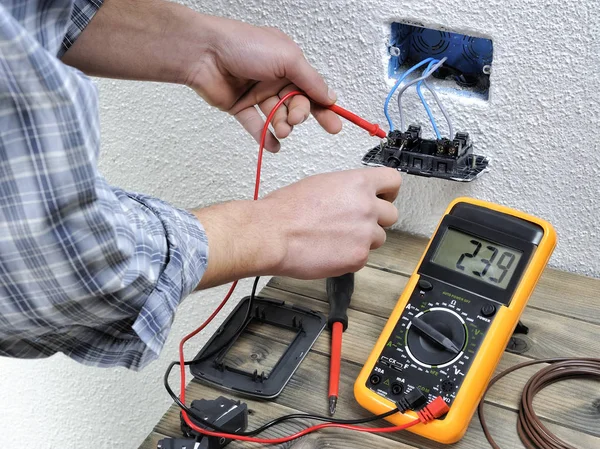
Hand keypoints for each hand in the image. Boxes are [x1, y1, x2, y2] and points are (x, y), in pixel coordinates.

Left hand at [185, 15, 342, 151]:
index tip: (333, 124)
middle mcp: (273, 77)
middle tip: (296, 120)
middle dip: (299, 115)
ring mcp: (256, 92)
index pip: (311, 88)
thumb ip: (310, 80)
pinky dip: (265, 137)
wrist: (204, 53)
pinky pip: (256, 125)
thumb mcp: (288, 58)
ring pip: (277, 116)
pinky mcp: (239, 106)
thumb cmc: (242, 45)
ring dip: (282, 125)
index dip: (323, 106)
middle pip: (295, 104)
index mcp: (287, 62)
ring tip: (282, 128)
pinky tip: (274, 145)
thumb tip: (329, 96)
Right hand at [194, 168, 400, 287]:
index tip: (384, 197)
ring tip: (336, 239)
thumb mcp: (320, 184)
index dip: (389, 191)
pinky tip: (329, 251)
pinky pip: (362, 258)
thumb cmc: (286, 210)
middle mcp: (367, 207)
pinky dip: (349, 257)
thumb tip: (350, 198)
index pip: (393, 181)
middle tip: (356, 223)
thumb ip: (345, 191)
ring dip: (362, 239)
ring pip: (378, 238)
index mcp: (357, 183)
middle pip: (391, 214)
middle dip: (376, 219)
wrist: (272, 234)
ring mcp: (365, 234)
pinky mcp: (358, 257)